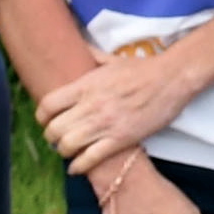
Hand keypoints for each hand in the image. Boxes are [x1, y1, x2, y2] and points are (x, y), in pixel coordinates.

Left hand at [37, 41, 195, 183]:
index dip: (41, 116)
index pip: (48, 105)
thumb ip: (91, 55)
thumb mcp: (111, 59)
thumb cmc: (143, 69)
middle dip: (51, 137)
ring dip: (64, 151)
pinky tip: (76, 168)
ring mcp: (105, 124)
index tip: (46, 120)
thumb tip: (79, 46)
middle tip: (56, 139)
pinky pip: (91, 158)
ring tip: (68, 151)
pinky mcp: (121, 139)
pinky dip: (79, 166)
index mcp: (85, 85)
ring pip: (68, 146)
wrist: (171, 79)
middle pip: (54, 129)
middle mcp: (91, 106)